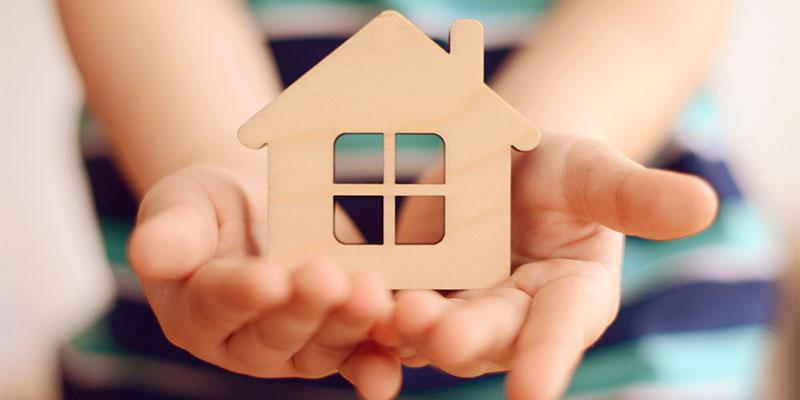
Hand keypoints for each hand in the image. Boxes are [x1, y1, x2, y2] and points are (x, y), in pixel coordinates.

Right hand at [128, 165, 400, 399]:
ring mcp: (296, 347)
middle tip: (327, 280)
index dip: (239, 295)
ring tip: (369, 292)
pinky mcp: (339, 341)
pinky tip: (397, 352)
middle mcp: (245, 341)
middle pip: (274, 334)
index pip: (213, 306)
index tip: (264, 277)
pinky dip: (379, 359)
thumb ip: (171, 231)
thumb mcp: (183, 204)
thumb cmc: (212, 206)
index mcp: (196, 311)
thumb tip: (147, 252)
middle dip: (302, 309)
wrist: (259, 208)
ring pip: (323, 346)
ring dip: (348, 325)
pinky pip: (360, 356)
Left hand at [387, 134, 717, 398]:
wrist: (501, 160)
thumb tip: (703, 206)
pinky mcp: (410, 286)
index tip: (535, 394)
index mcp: (568, 299)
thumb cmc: (561, 172)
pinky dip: (370, 305)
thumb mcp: (593, 173)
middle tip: (441, 333)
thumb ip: (635, 196)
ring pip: (430, 327)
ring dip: (408, 327)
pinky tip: (349, 292)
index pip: (562, 334)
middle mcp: (511, 316)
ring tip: (391, 311)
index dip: (549, 361)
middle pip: (487, 336)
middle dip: (466, 338)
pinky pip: (386, 303)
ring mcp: (456, 304)